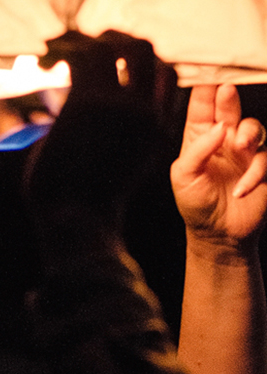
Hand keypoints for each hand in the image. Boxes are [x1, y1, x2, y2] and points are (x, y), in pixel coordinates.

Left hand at [26, 33, 174, 235]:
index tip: (114, 62)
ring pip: (110, 47)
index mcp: (156, 129)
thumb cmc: (88, 208)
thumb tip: (100, 112)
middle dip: (116, 42)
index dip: (141, 61)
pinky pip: (78, 58)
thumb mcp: (123, 169)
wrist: (76, 227)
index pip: (165, 74)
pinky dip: (59, 53)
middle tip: (85, 50)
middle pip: (143, 49)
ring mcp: (117, 107)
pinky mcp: (85, 107)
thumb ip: (122, 137)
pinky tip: (43, 62)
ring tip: (56, 52)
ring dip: (84, 43)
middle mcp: (143, 113)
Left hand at [171, 84, 266, 248]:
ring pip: (254, 127)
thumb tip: (220, 128)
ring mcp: (244, 152)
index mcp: (200, 136)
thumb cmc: (195, 205)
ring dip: (249, 134)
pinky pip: (265, 159)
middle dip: (230, 95)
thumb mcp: (184, 177)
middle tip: (227, 91)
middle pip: (230, 105)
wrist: (218, 236)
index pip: (202, 103)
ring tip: (241, 147)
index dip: (205, 85)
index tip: (207, 68)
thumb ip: (198, 149)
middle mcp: (223, 139)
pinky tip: (242, 189)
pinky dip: (255, 173)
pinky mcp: (261, 167)